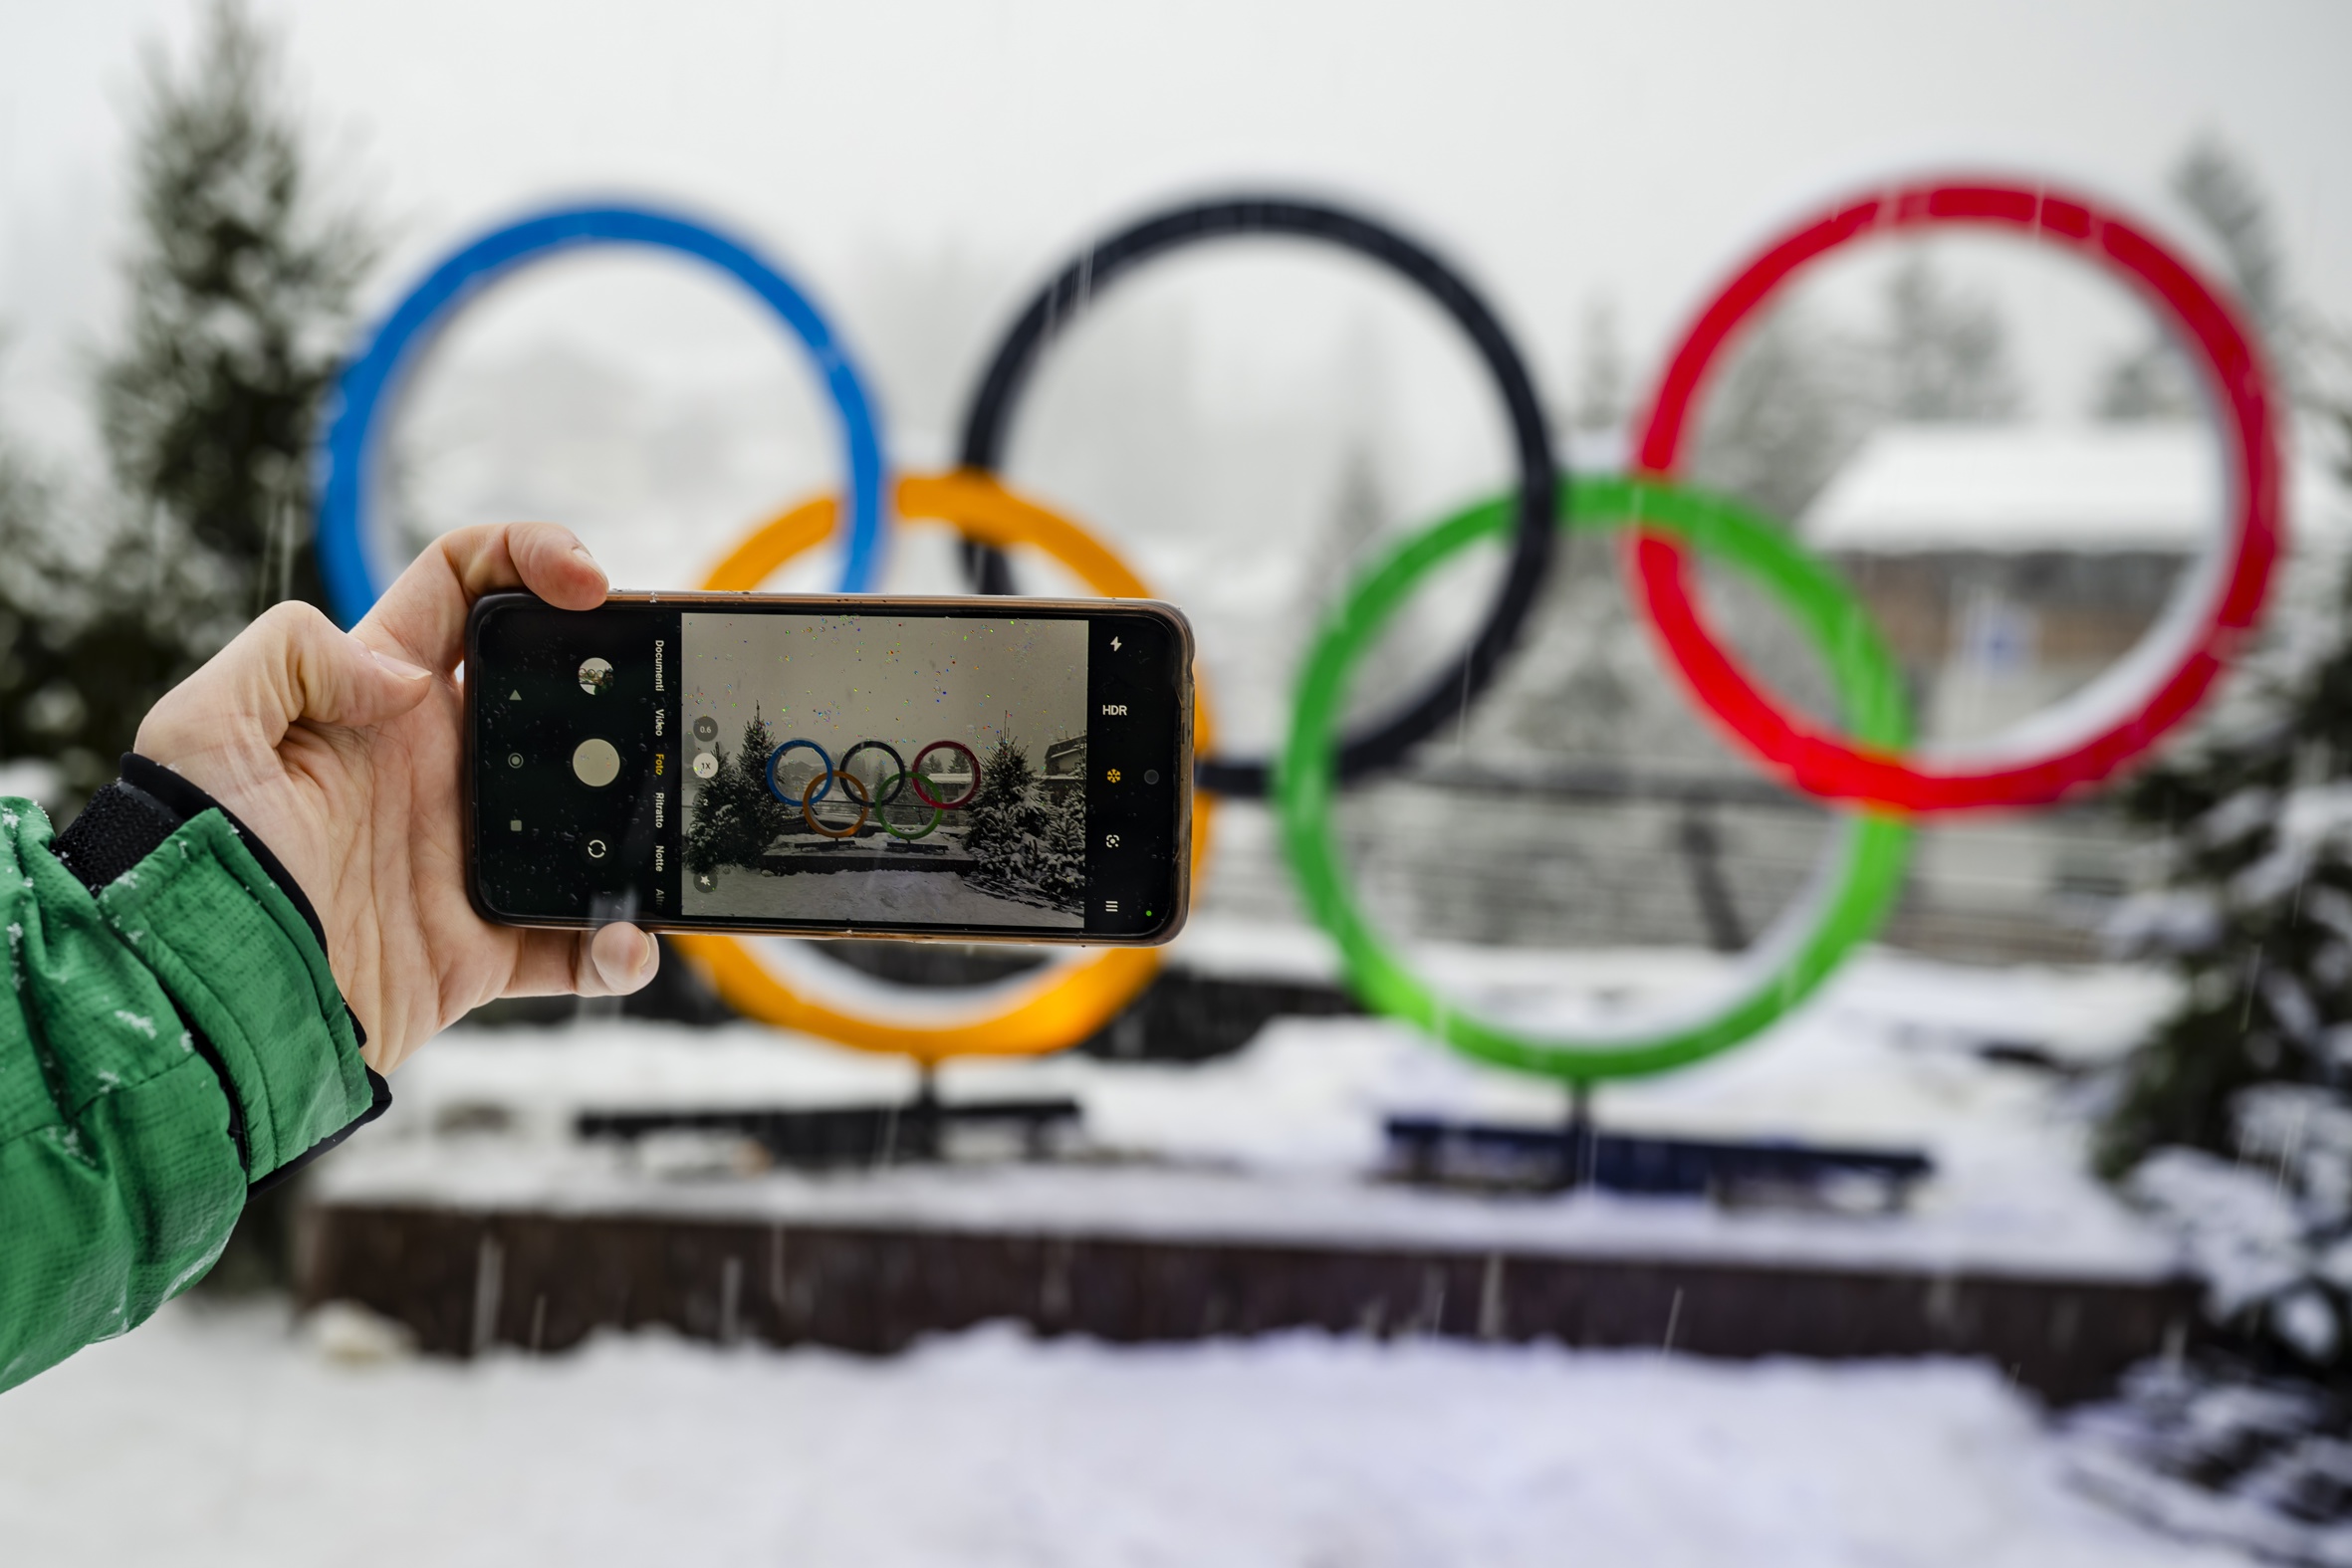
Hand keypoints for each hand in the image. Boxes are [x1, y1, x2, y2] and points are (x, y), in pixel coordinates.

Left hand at [135, 524, 657, 1072]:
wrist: (201, 1004)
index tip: (587, 582)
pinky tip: (625, 945)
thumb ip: (293, 654)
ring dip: (640, 819)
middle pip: (559, 697)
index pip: (465, 589)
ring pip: (590, 819)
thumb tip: (404, 676)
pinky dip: (617, 948)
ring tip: (667, 830)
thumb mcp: (202, 723)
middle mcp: (438, 769)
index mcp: (381, 702)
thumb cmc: (187, 861)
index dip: (530, 557)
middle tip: (663, 697)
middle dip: (623, 681)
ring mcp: (468, 858)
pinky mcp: (482, 947)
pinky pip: (575, 943)